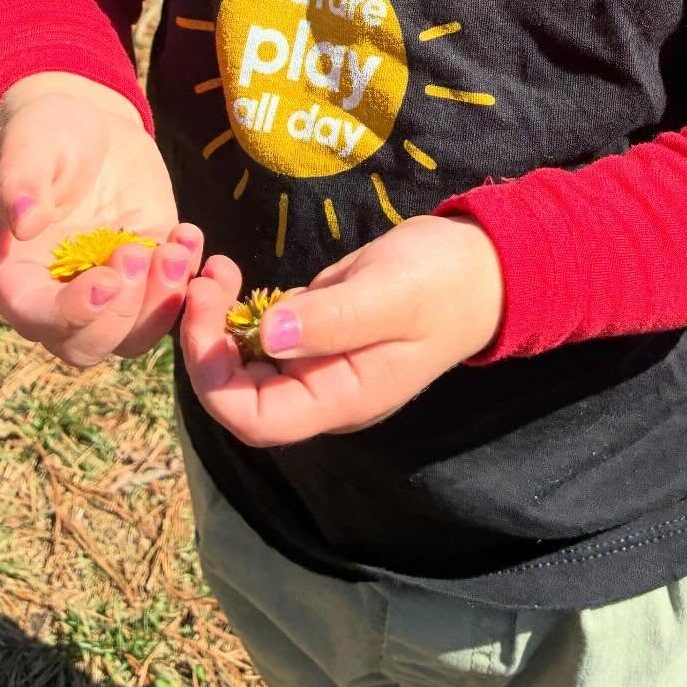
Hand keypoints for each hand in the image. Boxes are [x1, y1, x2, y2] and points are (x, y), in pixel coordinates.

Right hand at [0, 72, 202, 367]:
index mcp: (18, 277)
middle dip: (123, 311)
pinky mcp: (149, 273)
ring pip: (136, 335)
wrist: (87, 127)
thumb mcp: (27, 146)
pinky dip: (188, 280)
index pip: (38, 319)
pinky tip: (188, 233)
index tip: (106, 279)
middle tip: (139, 251)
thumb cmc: (43, 136)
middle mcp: (61, 297)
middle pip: (90, 345)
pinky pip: (171, 301)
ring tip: (176, 245)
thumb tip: (22, 223)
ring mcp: (110, 290)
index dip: (73, 314)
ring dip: (162, 302)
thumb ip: (20, 182)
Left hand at [178, 214, 505, 445]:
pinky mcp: (314, 334)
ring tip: (217, 270)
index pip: (255, 420)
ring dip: (214, 326)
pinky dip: (234, 311)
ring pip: (242, 366)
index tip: (204, 314)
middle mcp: (321, 391)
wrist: (482, 266)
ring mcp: (317, 365)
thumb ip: (330, 320)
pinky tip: (232, 274)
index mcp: (340, 398)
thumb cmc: (443, 281)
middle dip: (206, 345)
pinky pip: (259, 338)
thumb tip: (266, 336)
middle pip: (238, 397)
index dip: (214, 378)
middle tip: (207, 279)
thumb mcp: (389, 293)